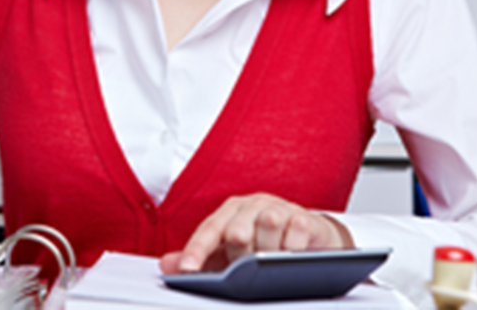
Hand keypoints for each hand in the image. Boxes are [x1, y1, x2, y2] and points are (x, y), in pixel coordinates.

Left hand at [160, 193, 353, 273]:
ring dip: (267, 251)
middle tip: (245, 268)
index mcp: (230, 212)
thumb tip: (168, 266)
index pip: (208, 230)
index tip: (188, 270)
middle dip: (239, 254)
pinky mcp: (304, 217)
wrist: (308, 235)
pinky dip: (292, 247)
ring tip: (269, 263)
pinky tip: (290, 254)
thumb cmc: (264, 242)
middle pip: (237, 229)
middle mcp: (252, 205)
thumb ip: (201, 258)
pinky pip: (296, 230)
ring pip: (267, 225)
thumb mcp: (230, 251)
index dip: (196, 250)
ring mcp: (279, 208)